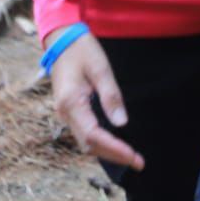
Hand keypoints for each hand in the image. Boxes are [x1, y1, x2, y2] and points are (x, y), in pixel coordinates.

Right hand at [48, 28, 144, 171]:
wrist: (61, 38)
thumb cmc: (82, 49)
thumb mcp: (100, 68)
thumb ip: (111, 96)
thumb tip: (121, 124)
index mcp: (71, 102)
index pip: (94, 135)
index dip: (114, 148)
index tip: (133, 156)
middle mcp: (64, 112)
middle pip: (89, 145)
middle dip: (113, 155)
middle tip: (138, 162)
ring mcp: (64, 112)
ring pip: (85, 142)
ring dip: (107, 151)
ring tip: (130, 156)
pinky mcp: (68, 110)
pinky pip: (83, 133)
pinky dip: (100, 142)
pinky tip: (115, 142)